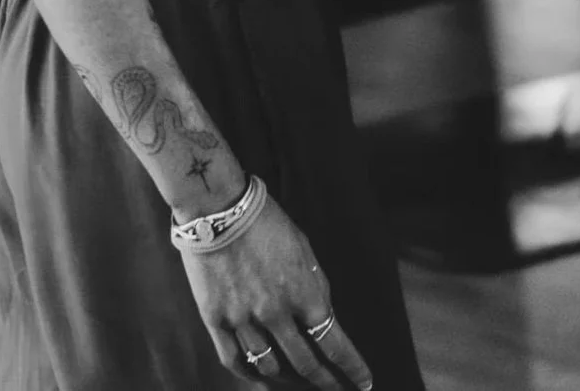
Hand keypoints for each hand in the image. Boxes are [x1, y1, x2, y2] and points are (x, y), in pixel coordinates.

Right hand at [178, 197, 371, 387]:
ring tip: (298, 384)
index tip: (363, 383)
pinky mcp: (215, 319)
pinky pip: (235, 361)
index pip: (335, 346)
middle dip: (326, 383)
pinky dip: (250, 375)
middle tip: (336, 390)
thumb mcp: (303, 248)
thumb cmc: (265, 221)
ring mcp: (244, 320)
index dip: (352, 369)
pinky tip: (260, 378)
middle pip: (306, 365)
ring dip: (289, 382)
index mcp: (303, 294)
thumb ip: (315, 286)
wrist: (217, 206)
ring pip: (271, 369)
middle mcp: (276, 314)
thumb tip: (324, 318)